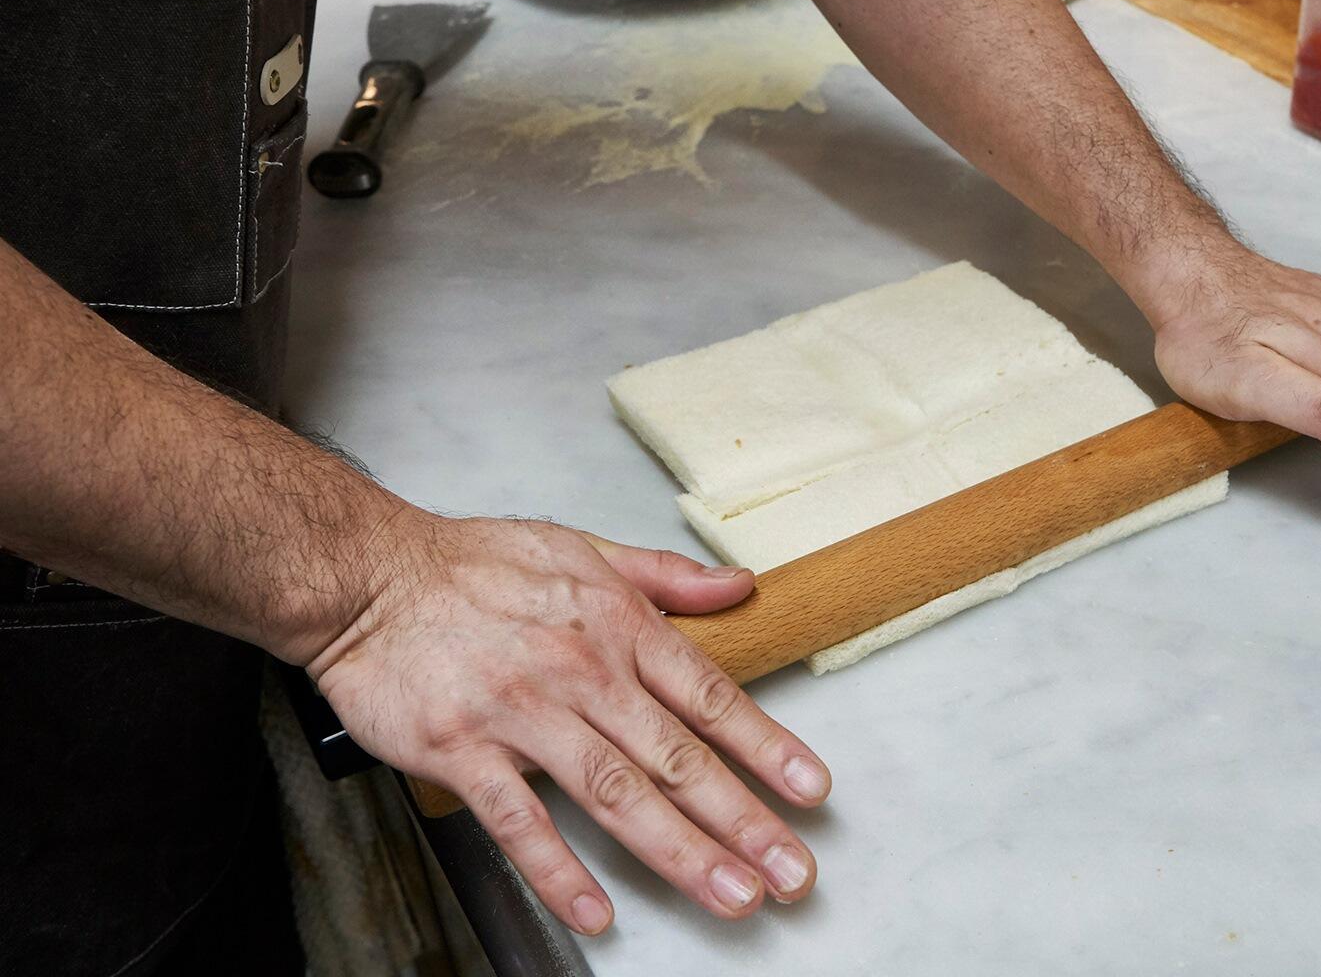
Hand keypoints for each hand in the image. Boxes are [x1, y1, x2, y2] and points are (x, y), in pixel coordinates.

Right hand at [307, 515, 830, 935]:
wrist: (368, 576)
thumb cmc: (474, 565)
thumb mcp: (583, 548)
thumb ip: (666, 577)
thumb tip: (741, 584)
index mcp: (617, 625)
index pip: (709, 695)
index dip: (766, 746)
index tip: (811, 792)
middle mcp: (581, 671)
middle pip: (676, 758)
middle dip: (744, 821)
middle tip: (792, 873)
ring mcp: (522, 714)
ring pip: (615, 795)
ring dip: (680, 853)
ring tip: (731, 896)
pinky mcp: (462, 750)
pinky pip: (518, 820)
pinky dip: (557, 870)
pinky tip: (596, 912)